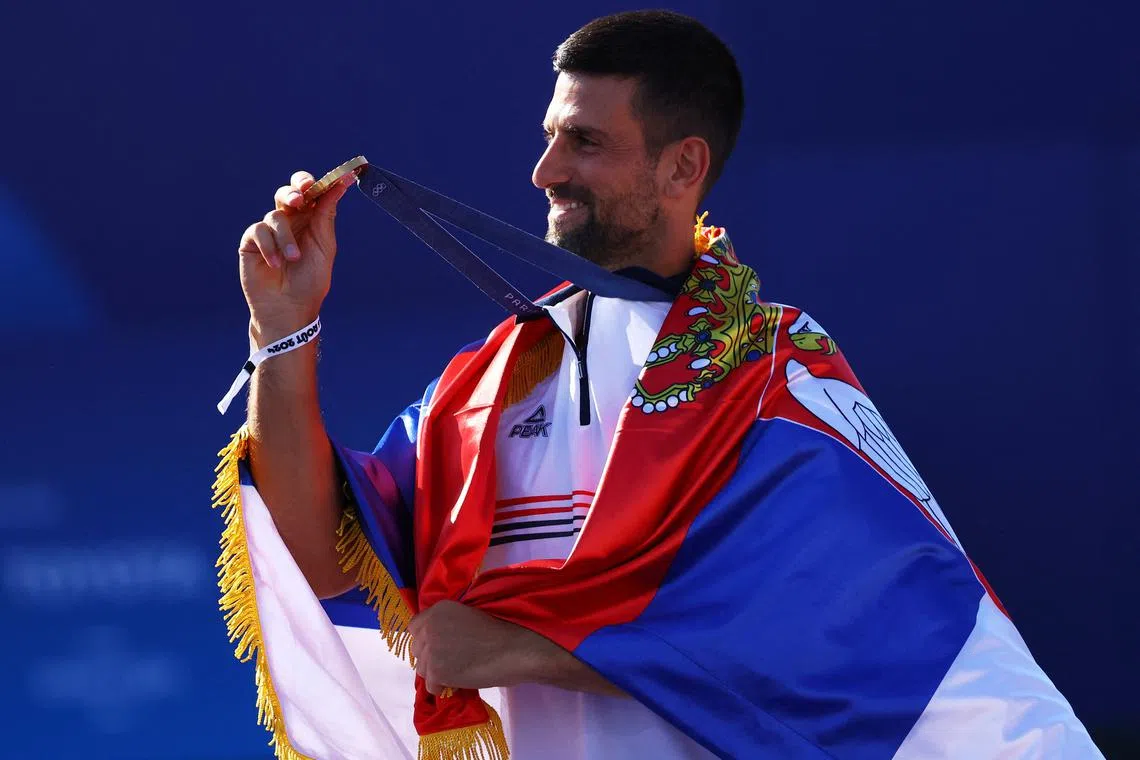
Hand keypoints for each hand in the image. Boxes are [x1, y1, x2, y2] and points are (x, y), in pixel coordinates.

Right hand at [237, 169, 355, 336]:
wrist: (289, 309)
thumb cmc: (310, 281)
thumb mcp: (324, 246)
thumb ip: (326, 215)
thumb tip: (340, 184)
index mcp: (310, 220)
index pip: (311, 193)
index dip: (318, 183)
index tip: (336, 177)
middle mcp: (289, 222)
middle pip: (288, 192)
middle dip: (295, 190)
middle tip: (300, 198)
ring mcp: (269, 231)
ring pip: (276, 215)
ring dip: (286, 237)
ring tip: (293, 259)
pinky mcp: (252, 241)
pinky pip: (258, 231)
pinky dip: (269, 247)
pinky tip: (275, 264)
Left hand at [409, 601, 624, 696]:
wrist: (513, 649)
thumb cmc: (500, 631)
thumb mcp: (468, 615)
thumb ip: (447, 623)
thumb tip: (436, 639)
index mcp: (438, 609)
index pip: (415, 627)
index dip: (427, 639)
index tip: (441, 646)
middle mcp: (429, 626)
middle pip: (417, 649)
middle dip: (430, 657)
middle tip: (453, 661)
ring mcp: (431, 649)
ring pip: (422, 668)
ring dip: (437, 673)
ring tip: (459, 672)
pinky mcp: (436, 671)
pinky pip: (430, 685)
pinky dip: (443, 687)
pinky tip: (459, 682)